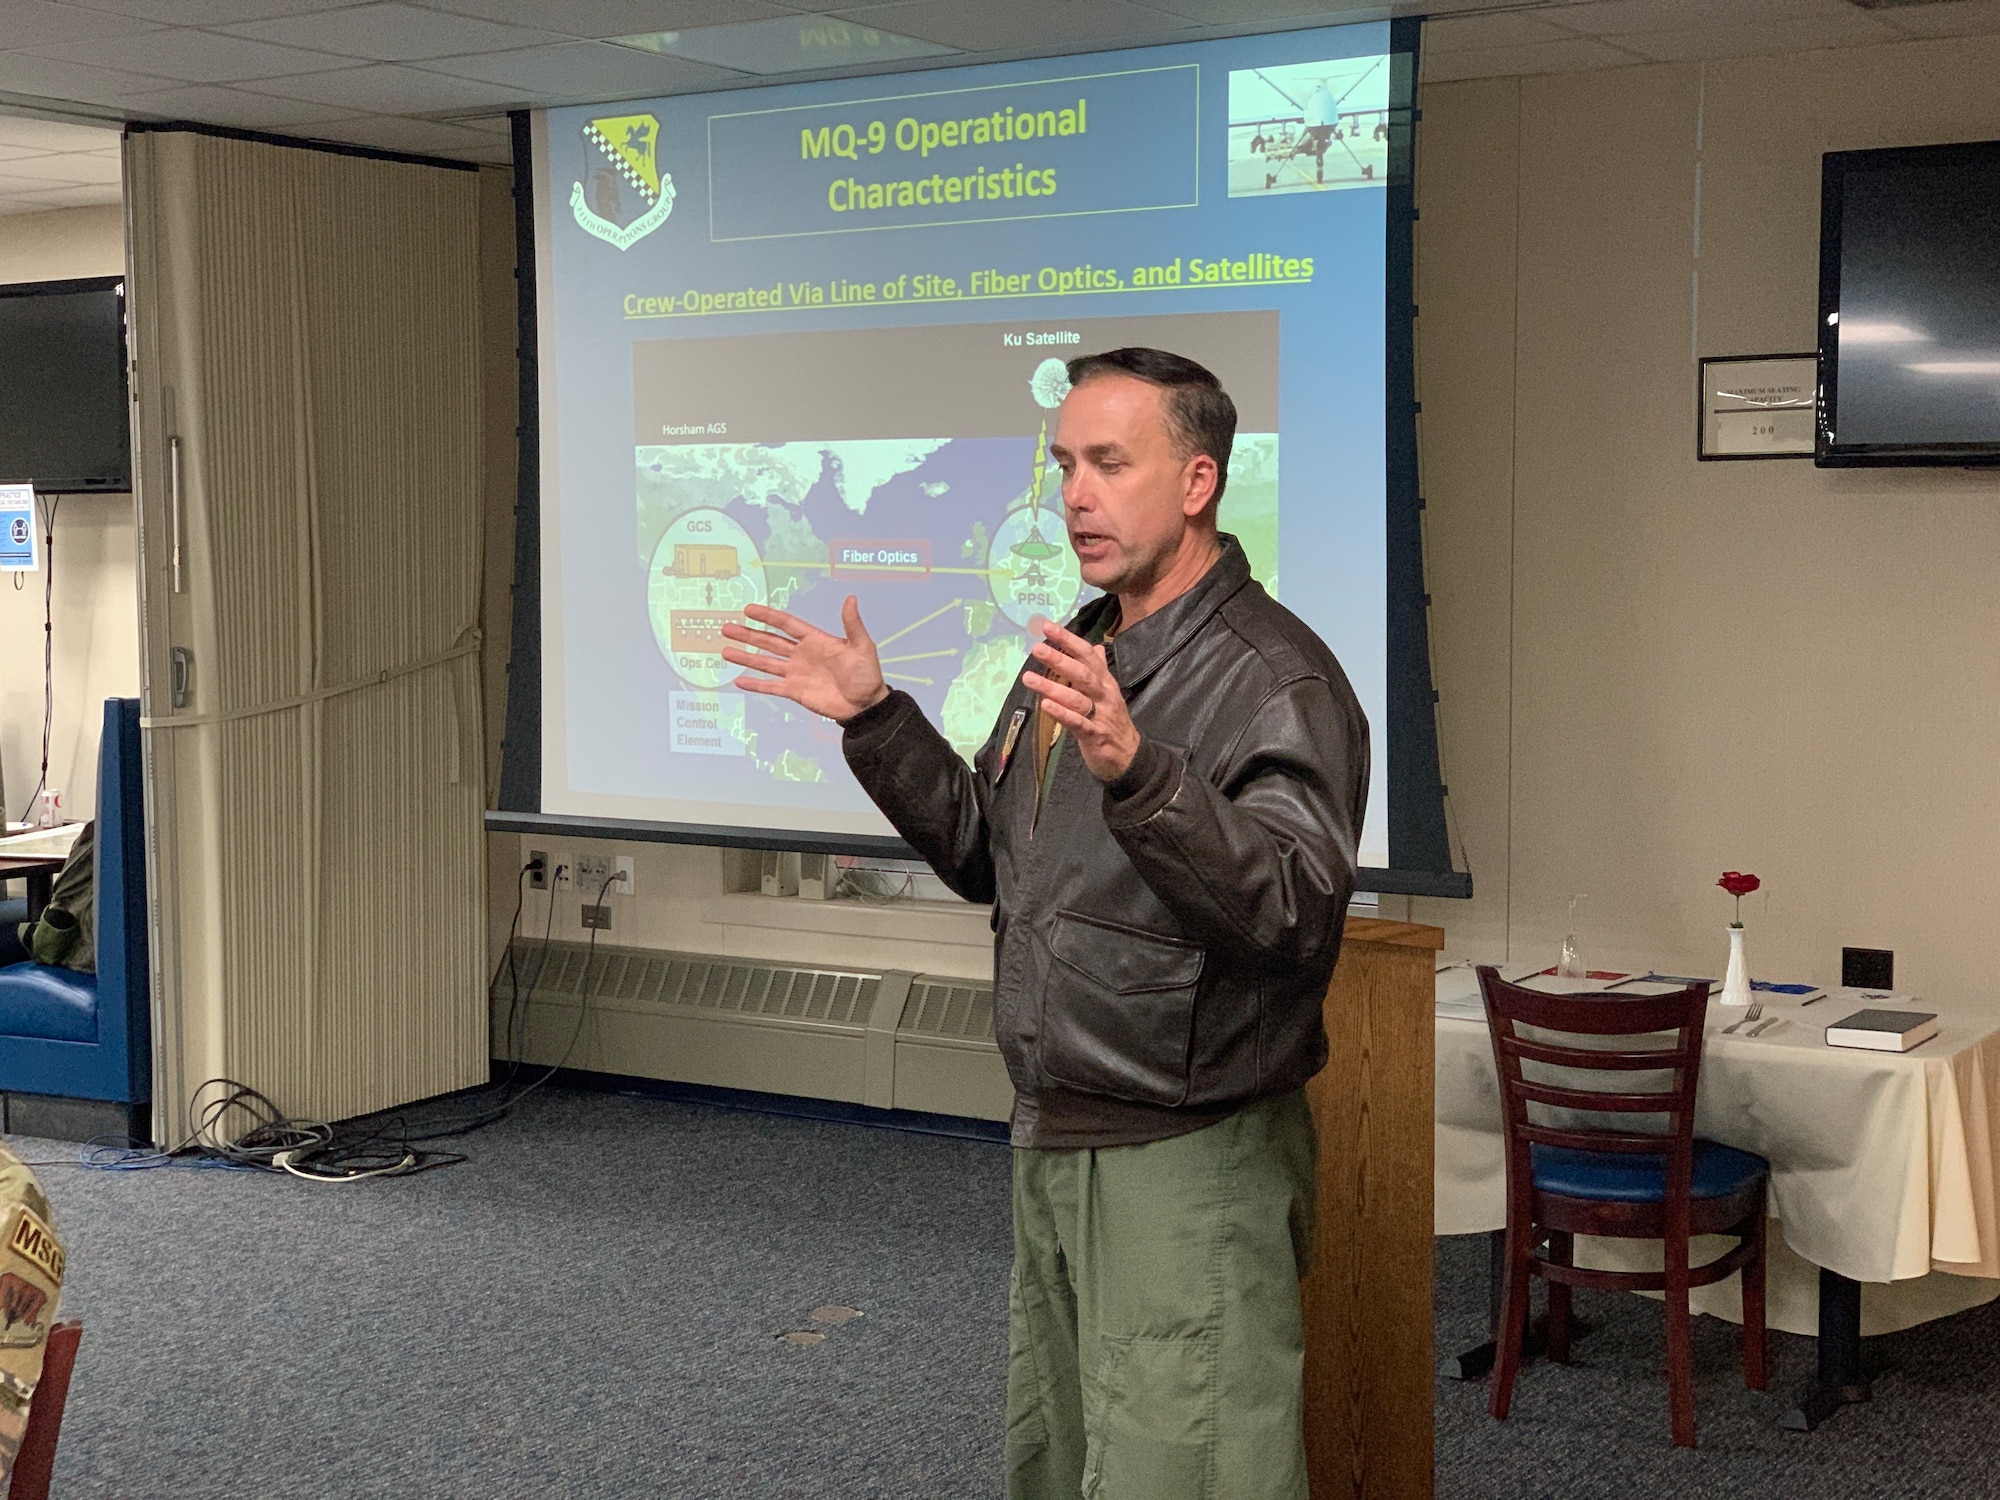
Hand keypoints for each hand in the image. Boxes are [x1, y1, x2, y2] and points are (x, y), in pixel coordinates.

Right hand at [720, 596, 889, 721]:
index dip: (767, 617)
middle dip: (748, 634)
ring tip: (725, 650)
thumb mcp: (862, 646)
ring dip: (746, 656)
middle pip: (769, 641)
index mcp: (815, 640)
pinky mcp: (795, 692)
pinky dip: (755, 685)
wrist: (866, 704)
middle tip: (727, 628)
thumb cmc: (867, 674)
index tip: (748, 609)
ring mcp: (796, 673)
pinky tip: (739, 680)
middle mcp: (801, 654)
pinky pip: (771, 687)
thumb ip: (852, 624)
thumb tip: (851, 598)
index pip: (786, 624)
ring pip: (765, 662)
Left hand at [1021, 617, 1139, 781]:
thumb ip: (1099, 669)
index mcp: (1106, 682)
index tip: (1048, 627)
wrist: (1129, 757)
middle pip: (1082, 673)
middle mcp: (1104, 695)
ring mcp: (1100, 715)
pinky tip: (1045, 705)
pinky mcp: (1094, 735)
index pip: (1088, 655)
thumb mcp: (1109, 692)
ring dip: (1052, 686)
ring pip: (1076, 697)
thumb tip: (1095, 646)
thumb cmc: (1112, 722)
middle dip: (1059, 659)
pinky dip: (1061, 713)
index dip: (1069, 640)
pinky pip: (1077, 722)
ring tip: (1029, 678)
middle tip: (1036, 648)